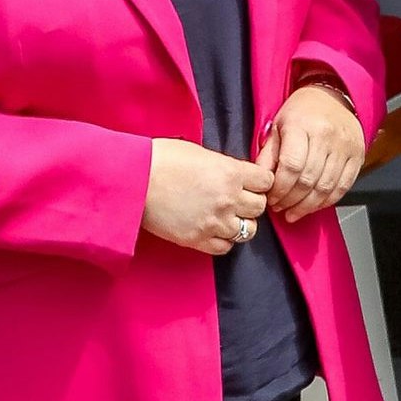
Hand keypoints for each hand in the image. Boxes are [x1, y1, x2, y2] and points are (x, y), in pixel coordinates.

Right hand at [144, 138, 272, 254]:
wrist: (134, 179)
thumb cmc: (161, 159)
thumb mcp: (201, 153)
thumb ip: (224, 167)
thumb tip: (235, 176)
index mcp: (231, 172)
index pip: (266, 182)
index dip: (259, 182)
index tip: (252, 183)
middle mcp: (228, 199)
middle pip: (260, 208)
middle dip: (251, 203)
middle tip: (238, 200)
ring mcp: (214, 222)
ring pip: (247, 231)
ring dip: (240, 223)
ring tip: (226, 217)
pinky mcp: (197, 239)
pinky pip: (225, 247)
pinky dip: (223, 240)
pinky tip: (213, 230)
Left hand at [258, 83, 364, 223]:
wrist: (333, 97)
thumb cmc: (302, 111)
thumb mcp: (278, 125)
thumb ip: (269, 153)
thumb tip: (260, 180)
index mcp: (303, 125)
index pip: (291, 166)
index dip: (279, 188)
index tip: (271, 197)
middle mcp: (327, 136)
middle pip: (308, 180)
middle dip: (290, 200)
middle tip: (279, 207)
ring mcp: (345, 147)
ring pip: (325, 188)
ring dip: (307, 206)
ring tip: (293, 212)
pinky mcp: (358, 156)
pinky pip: (342, 187)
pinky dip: (326, 201)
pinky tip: (313, 206)